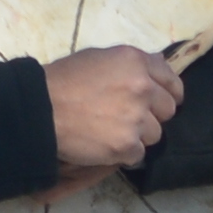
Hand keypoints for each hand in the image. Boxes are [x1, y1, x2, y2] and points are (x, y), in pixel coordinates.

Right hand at [44, 42, 179, 186]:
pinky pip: (137, 154)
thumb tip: (153, 71)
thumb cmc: (64, 80)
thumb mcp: (99, 58)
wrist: (40, 109)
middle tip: (129, 118)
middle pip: (167, 110)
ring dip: (137, 136)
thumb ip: (130, 66)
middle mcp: (143, 87)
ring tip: (111, 132)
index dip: (169, 93)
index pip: (171, 80)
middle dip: (152, 116)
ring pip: (154, 134)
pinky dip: (123, 153)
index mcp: (136, 62)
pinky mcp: (127, 145)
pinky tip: (104, 144)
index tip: (162, 102)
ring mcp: (137, 118)